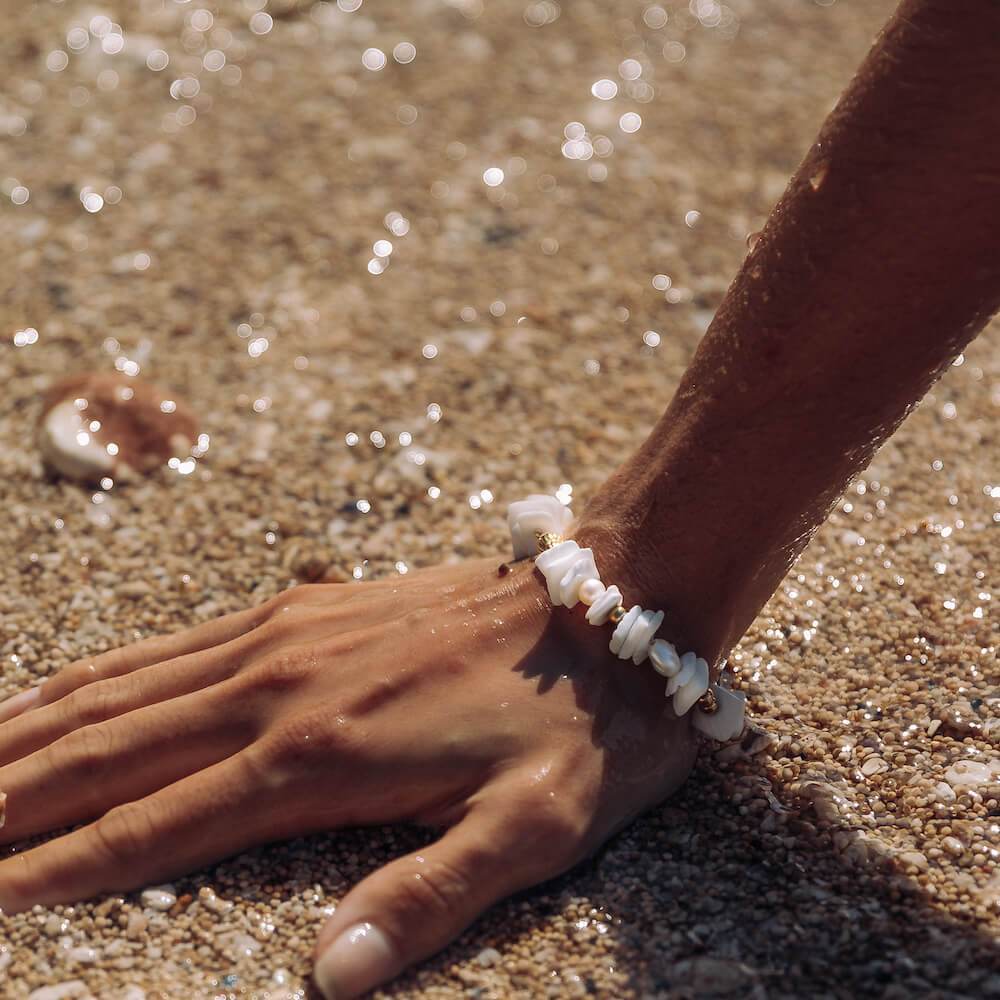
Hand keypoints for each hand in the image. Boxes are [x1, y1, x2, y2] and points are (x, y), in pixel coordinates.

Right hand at [0, 554, 695, 997]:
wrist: (610, 595)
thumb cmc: (579, 723)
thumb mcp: (532, 830)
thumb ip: (426, 900)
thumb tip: (324, 982)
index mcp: (319, 756)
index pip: (149, 829)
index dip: (49, 873)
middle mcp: (278, 687)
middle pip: (107, 752)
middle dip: (8, 798)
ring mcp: (286, 634)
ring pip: (123, 689)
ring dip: (32, 732)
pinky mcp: (305, 605)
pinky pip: (176, 643)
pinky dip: (99, 673)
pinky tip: (60, 691)